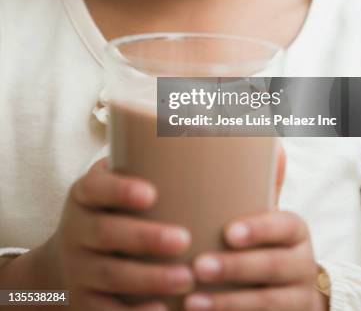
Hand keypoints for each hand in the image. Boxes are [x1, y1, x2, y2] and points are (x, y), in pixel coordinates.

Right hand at [43, 157, 194, 309]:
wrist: (68, 258)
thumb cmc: (116, 209)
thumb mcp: (121, 181)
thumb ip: (157, 162)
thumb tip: (226, 132)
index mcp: (86, 193)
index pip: (97, 187)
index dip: (120, 190)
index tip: (151, 193)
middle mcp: (76, 229)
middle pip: (106, 234)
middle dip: (145, 238)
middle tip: (183, 239)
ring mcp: (77, 268)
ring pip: (110, 275)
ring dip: (148, 280)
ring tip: (185, 279)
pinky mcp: (83, 301)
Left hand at [185, 143, 327, 310]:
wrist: (294, 292)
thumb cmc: (267, 243)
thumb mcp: (268, 216)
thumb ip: (262, 182)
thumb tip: (264, 141)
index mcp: (295, 231)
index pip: (283, 226)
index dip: (259, 230)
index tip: (228, 232)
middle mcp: (302, 265)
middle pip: (272, 267)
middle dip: (235, 268)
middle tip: (199, 266)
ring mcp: (297, 300)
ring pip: (266, 304)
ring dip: (227, 303)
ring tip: (191, 300)